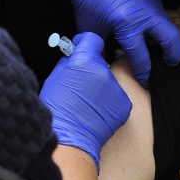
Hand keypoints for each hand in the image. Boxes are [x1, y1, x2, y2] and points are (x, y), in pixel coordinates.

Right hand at [39, 33, 131, 169]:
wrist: (69, 139)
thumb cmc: (56, 111)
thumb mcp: (55, 78)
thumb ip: (68, 62)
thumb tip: (75, 55)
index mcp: (84, 61)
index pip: (92, 39)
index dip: (85, 44)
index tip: (81, 49)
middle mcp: (104, 71)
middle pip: (101, 62)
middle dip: (91, 69)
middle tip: (80, 85)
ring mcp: (116, 89)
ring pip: (109, 81)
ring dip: (100, 87)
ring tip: (87, 104)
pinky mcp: (124, 104)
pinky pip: (116, 97)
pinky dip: (109, 102)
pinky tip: (96, 112)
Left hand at [50, 0, 179, 85]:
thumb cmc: (87, 0)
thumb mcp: (92, 31)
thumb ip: (102, 50)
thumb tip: (107, 66)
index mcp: (129, 25)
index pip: (142, 57)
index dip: (144, 73)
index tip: (146, 81)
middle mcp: (146, 14)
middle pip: (172, 40)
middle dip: (173, 57)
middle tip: (169, 65)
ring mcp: (152, 2)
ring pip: (169, 26)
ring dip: (167, 40)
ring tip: (161, 52)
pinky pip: (160, 15)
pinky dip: (159, 27)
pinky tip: (150, 33)